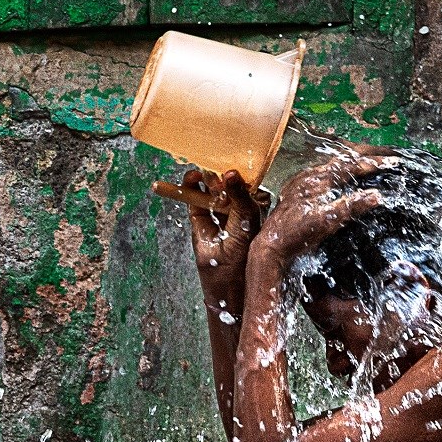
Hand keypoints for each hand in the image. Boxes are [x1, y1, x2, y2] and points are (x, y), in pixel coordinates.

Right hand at [172, 167, 265, 300]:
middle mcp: (234, 210)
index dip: (238, 173)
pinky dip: (190, 189)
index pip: (244, 184)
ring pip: (209, 191)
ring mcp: (216, 216)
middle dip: (219, 174)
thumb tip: (231, 173)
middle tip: (217, 167)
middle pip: (225, 185)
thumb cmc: (245, 253)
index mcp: (251, 208)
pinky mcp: (199, 222)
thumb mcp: (248, 220)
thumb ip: (240, 197)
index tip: (233, 159)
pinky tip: (192, 178)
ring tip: (203, 171)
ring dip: (205, 179)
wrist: (228, 282)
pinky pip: (194, 201)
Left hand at [251, 146, 405, 260]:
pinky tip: (338, 177)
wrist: (271, 246)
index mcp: (318, 179)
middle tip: (385, 153)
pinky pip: (323, 174)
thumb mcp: (327, 221)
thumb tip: (376, 196)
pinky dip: (338, 172)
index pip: (353, 165)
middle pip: (343, 159)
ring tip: (367, 160)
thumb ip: (351, 206)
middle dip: (366, 155)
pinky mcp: (297, 192)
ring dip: (352, 162)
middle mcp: (310, 176)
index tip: (394, 161)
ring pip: (332, 165)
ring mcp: (302, 183)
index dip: (375, 162)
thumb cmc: (296, 234)